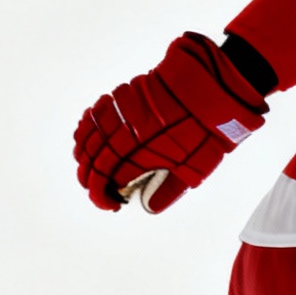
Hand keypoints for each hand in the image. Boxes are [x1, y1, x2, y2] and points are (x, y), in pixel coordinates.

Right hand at [74, 32, 267, 212]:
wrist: (212, 89)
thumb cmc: (205, 129)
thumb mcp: (194, 169)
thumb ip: (169, 189)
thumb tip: (151, 205)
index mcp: (141, 156)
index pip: (105, 181)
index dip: (101, 196)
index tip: (108, 203)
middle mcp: (126, 134)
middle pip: (92, 160)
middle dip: (90, 179)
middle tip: (97, 189)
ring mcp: (122, 113)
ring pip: (88, 136)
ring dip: (83, 155)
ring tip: (87, 167)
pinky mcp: (124, 95)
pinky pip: (96, 112)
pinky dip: (87, 128)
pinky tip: (89, 136)